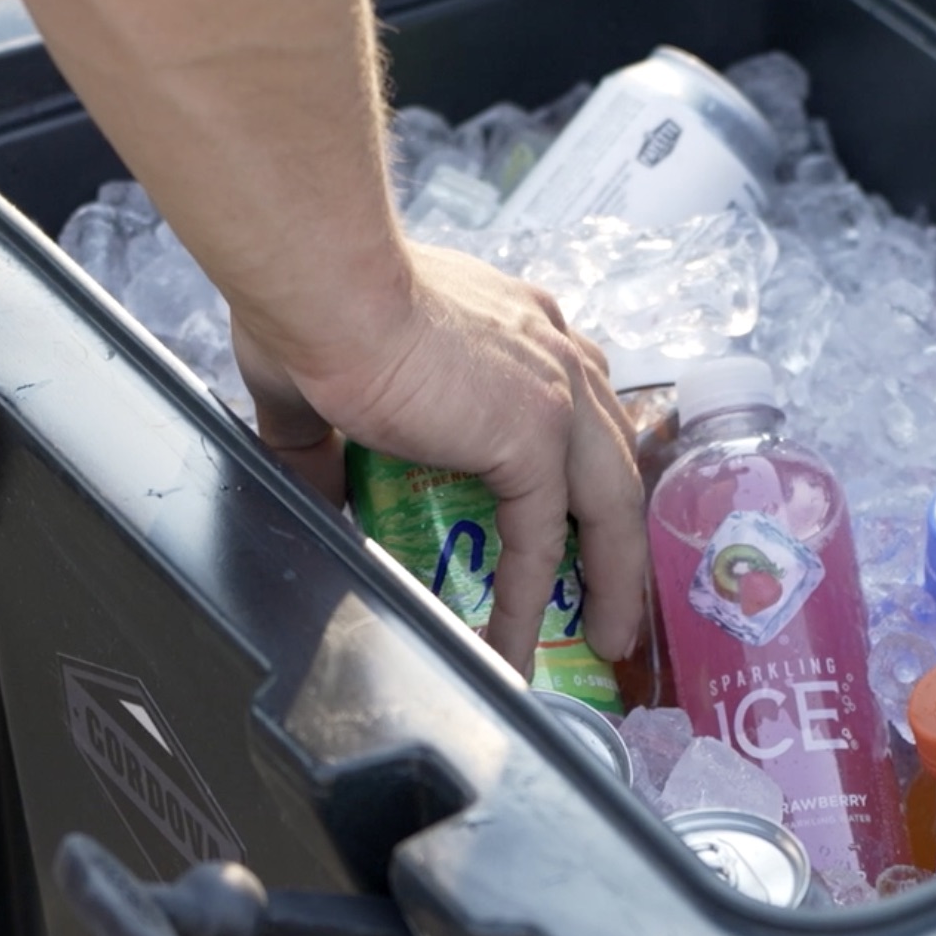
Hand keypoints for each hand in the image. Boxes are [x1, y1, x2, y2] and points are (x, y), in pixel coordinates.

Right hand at [233, 243, 648, 676]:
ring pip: (609, 502)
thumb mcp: (327, 385)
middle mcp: (554, 353)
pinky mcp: (534, 438)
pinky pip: (540, 539)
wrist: (325, 290)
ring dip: (612, 574)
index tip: (580, 503)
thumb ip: (328, 440)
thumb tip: (317, 490)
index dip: (585, 457)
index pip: (577, 399)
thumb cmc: (315, 310)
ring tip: (603, 634)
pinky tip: (511, 645)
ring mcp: (555, 395)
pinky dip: (527, 598)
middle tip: (613, 588)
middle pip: (614, 455)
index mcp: (519, 326)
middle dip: (620, 528)